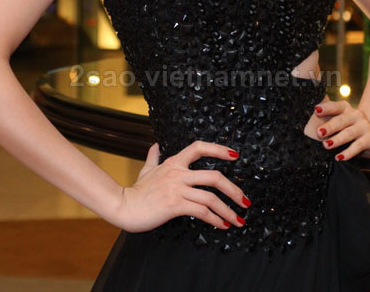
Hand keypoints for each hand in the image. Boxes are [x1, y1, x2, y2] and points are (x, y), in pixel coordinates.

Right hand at [117, 140, 251, 232]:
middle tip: (245, 201)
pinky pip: (201, 212)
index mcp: (174, 162)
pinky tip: (222, 225)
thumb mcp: (146, 170)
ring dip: (228, 210)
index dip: (219, 149)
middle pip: (214, 176)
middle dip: (234, 190)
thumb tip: (155, 144)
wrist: (124, 206)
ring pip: (210, 198)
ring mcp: (177, 189)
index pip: (199, 147)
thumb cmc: (136, 191)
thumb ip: (153, 157)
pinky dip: (215, 219)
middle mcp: (178, 173)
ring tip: (238, 220)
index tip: (235, 155)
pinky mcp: (174, 205)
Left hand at [314, 100, 369, 160]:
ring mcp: (364, 126)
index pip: (335, 106)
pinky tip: (339, 157)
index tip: (316, 110)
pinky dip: (348, 152)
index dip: (326, 108)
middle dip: (330, 126)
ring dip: (337, 140)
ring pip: (349, 133)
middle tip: (319, 132)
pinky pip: (358, 146)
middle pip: (341, 120)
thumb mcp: (340, 120)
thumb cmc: (348, 127)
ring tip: (326, 145)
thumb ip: (328, 119)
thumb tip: (308, 124)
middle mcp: (355, 115)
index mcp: (345, 108)